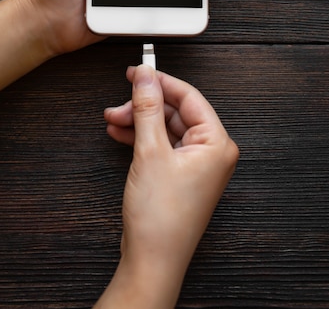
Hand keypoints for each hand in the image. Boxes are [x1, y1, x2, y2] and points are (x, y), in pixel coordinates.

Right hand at [97, 66, 238, 307]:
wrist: (152, 260)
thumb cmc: (161, 216)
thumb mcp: (150, 151)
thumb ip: (146, 107)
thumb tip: (145, 76)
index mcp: (217, 143)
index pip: (189, 97)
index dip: (160, 81)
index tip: (138, 71)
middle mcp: (211, 152)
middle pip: (175, 111)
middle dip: (144, 105)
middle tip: (120, 101)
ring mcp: (196, 165)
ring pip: (165, 127)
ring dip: (138, 121)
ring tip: (114, 119)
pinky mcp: (180, 174)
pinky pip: (162, 144)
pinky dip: (141, 137)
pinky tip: (121, 133)